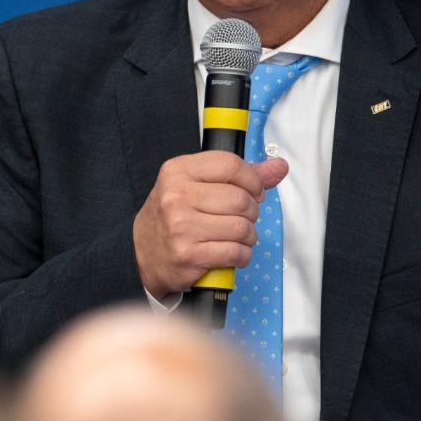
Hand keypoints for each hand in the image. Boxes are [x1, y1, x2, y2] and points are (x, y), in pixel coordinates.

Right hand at [133, 152, 288, 297]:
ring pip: (242, 228)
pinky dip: (242, 255)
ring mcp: (181, 227)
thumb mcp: (196, 185)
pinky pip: (235, 252)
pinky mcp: (189, 255)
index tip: (255, 191)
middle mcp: (177, 196)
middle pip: (241, 199)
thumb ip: (240, 175)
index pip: (231, 165)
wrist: (141, 254)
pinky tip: (233, 252)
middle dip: (252, 212)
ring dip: (249, 236)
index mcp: (178, 171)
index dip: (253, 180)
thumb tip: (278, 166)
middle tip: (243, 218)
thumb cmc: (173, 216)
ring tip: (239, 236)